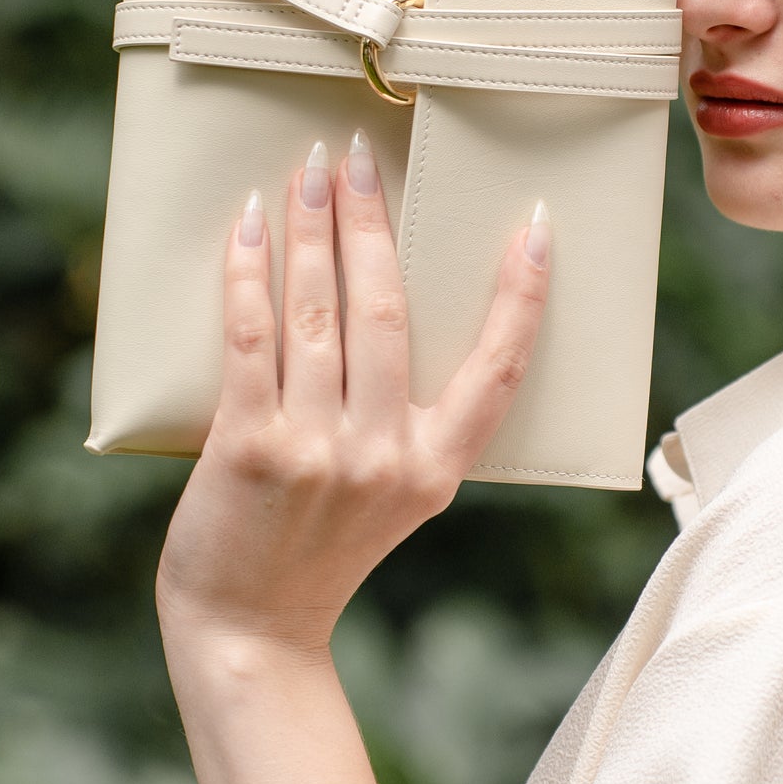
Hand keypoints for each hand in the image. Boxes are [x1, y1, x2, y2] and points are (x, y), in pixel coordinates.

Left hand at [156, 131, 549, 668]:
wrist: (248, 629)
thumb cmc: (318, 550)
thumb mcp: (395, 496)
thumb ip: (406, 423)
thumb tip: (391, 308)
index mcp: (436, 469)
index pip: (497, 367)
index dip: (520, 295)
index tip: (534, 225)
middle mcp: (385, 456)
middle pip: (387, 311)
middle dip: (372, 220)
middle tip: (360, 154)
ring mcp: (318, 451)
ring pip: (319, 313)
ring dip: (313, 227)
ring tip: (307, 168)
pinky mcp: (250, 446)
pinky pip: (253, 338)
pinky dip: (249, 274)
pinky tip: (248, 226)